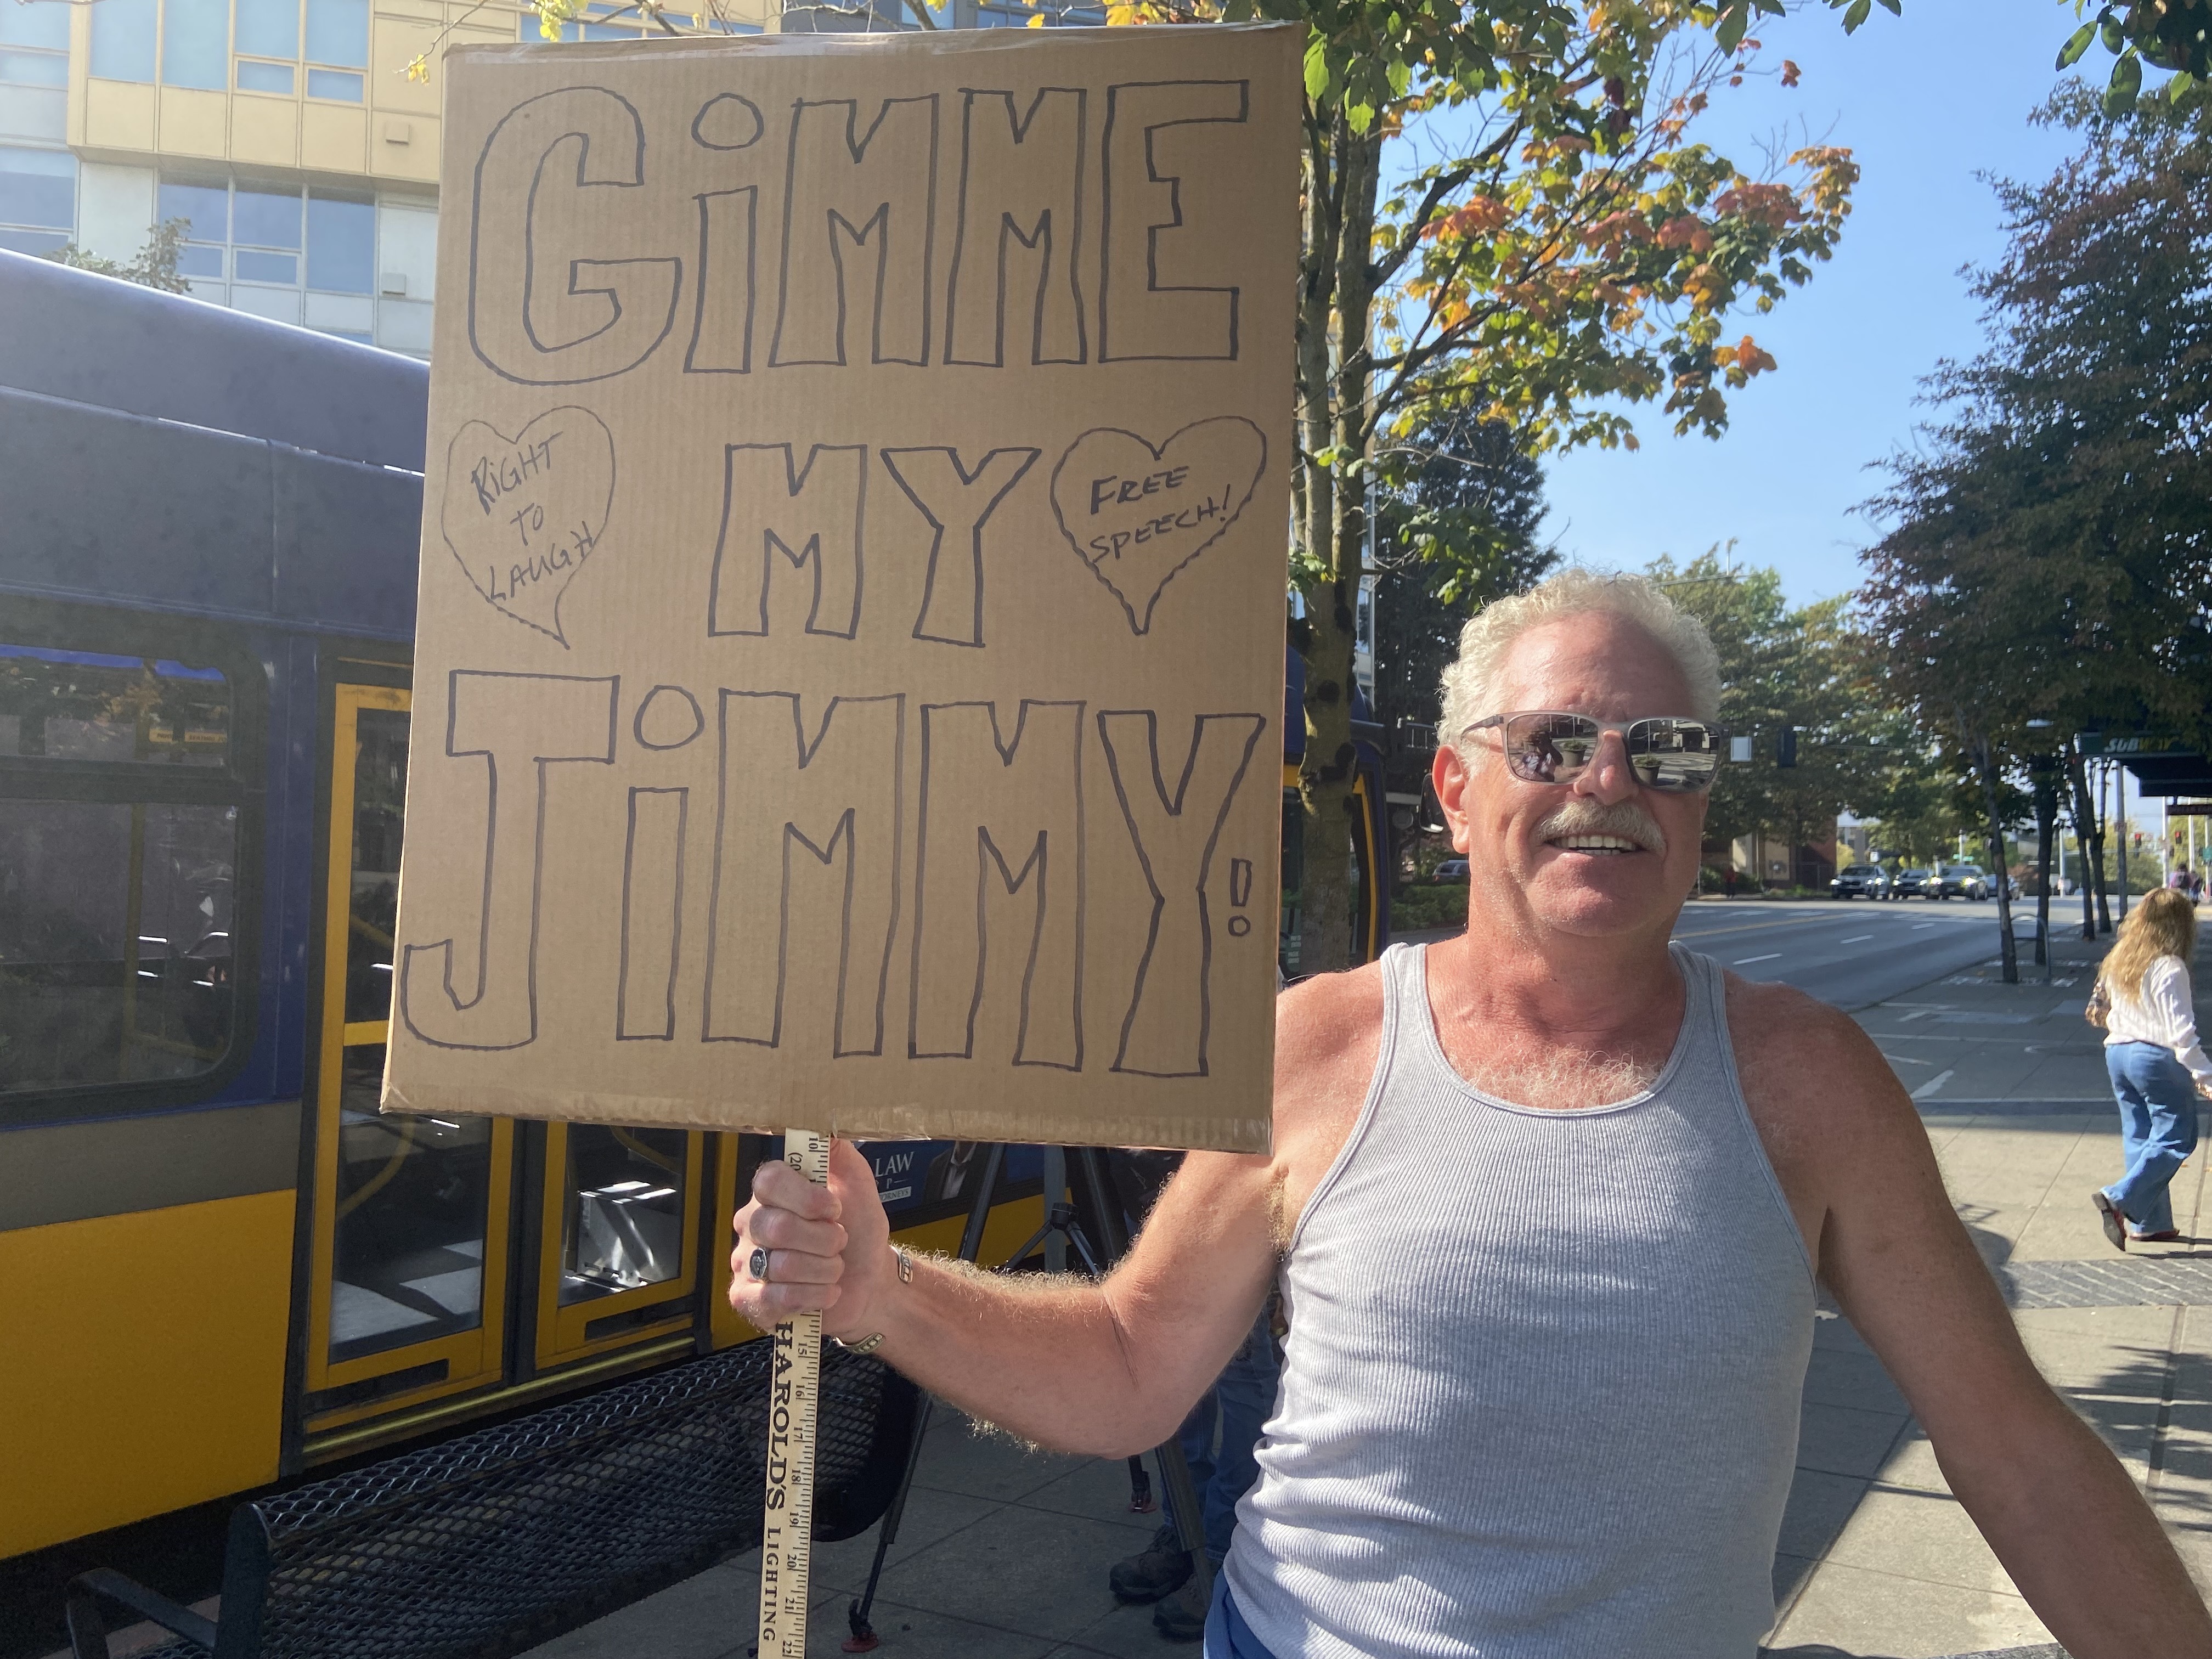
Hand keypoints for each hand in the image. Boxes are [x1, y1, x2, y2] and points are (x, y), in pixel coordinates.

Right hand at [728, 1139, 892, 1338]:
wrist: (870, 1282)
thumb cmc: (859, 1233)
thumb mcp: (858, 1185)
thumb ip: (838, 1152)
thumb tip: (822, 1125)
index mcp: (772, 1193)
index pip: (769, 1181)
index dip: (806, 1198)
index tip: (835, 1208)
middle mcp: (751, 1224)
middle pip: (778, 1227)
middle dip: (825, 1239)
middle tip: (839, 1242)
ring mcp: (745, 1263)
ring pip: (781, 1266)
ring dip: (824, 1270)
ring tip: (834, 1269)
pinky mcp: (747, 1300)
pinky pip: (771, 1300)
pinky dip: (811, 1297)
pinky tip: (824, 1293)